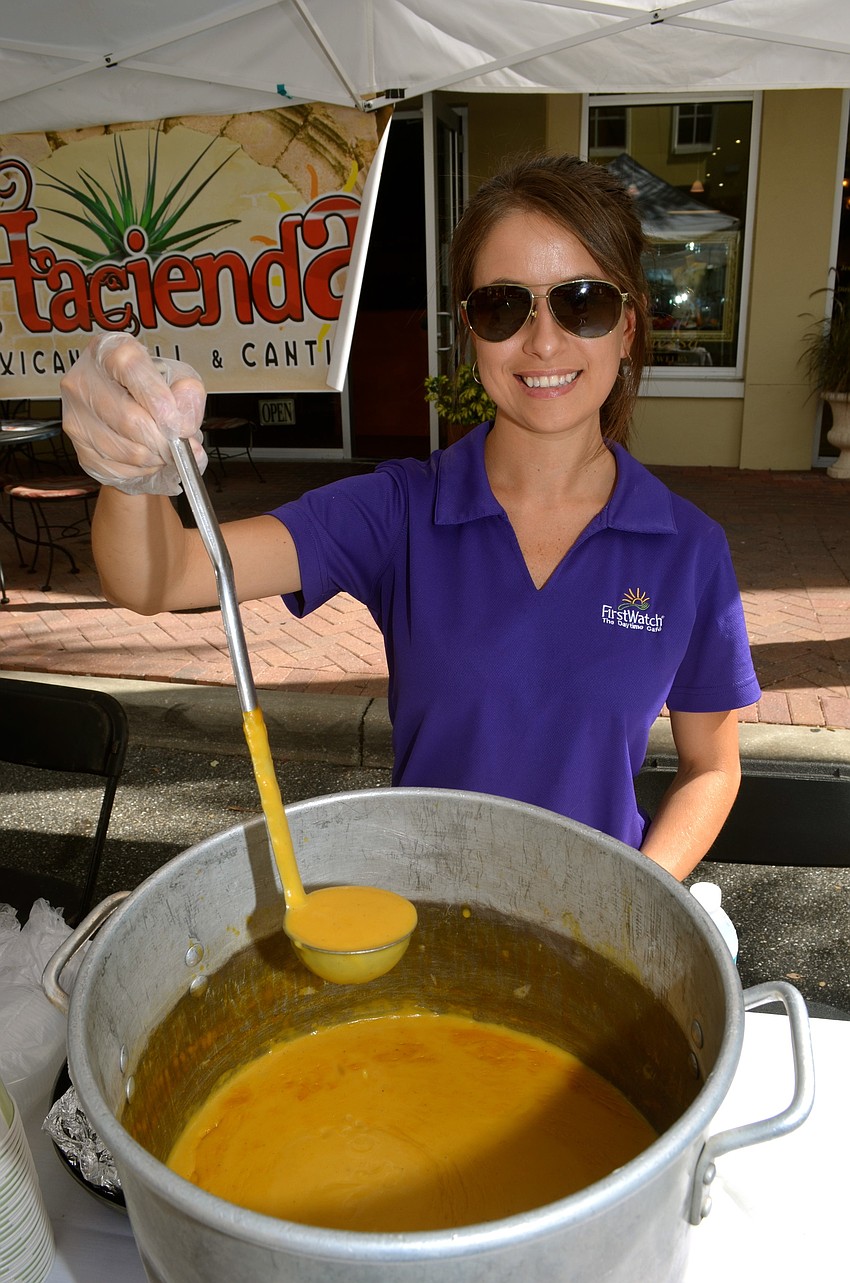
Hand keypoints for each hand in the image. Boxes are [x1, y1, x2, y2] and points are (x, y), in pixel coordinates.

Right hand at [60, 334, 207, 495]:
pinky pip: (118, 469)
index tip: (174, 421)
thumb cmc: (153, 391)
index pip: (128, 366)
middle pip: (128, 418)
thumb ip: (188, 393)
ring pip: (126, 449)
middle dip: (162, 439)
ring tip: (164, 450)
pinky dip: (142, 470)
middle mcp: (82, 380)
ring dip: (155, 457)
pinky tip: (147, 458)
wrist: (132, 414)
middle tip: (179, 445)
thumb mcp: (179, 380)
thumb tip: (181, 421)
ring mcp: (75, 416)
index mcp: (107, 351)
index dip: (155, 396)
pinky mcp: (79, 448)